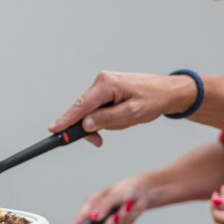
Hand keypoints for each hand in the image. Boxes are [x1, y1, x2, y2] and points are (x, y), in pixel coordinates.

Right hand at [47, 71, 201, 143]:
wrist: (169, 92)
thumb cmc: (154, 100)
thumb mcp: (132, 114)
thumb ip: (107, 119)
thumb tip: (86, 124)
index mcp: (107, 84)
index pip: (81, 105)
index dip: (66, 119)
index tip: (53, 129)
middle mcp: (102, 81)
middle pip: (84, 110)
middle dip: (91, 127)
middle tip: (98, 142)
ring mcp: (104, 85)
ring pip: (92, 112)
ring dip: (104, 123)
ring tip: (125, 122)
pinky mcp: (108, 90)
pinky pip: (100, 109)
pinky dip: (107, 119)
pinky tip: (122, 118)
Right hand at [71, 179, 144, 223]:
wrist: (143, 192)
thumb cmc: (126, 188)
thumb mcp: (114, 195)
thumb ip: (103, 206)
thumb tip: (93, 217)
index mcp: (92, 203)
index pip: (80, 217)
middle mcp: (98, 213)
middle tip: (116, 217)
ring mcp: (108, 219)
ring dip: (121, 219)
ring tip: (126, 206)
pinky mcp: (118, 223)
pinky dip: (129, 218)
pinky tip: (130, 208)